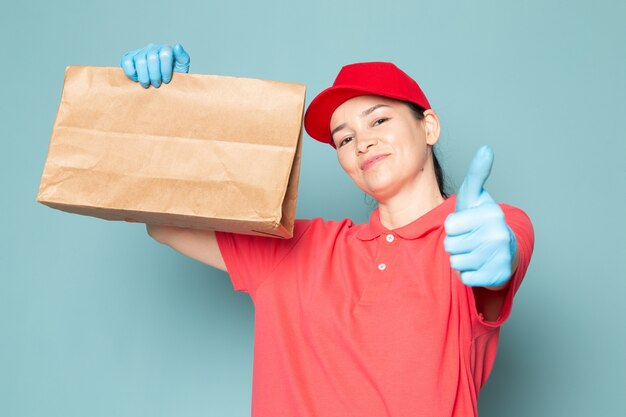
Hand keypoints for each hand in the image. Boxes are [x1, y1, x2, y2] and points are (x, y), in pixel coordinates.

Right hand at [120, 43, 189, 87]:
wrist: (162, 84)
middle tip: (156, 84)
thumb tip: (177, 46)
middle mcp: (152, 48)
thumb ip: (182, 57)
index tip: (166, 80)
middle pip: (152, 58)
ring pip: (140, 61)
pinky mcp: (129, 57)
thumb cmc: (173, 75)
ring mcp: (140, 52)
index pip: (165, 54)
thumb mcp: (182, 67)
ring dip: (144, 76)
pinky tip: (136, 78)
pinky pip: (126, 61)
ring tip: (147, 84)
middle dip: (154, 75)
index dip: (165, 70)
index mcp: (166, 49)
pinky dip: (130, 71)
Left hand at [443, 145, 516, 287]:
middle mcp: (498, 235)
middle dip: (456, 243)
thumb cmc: (481, 220)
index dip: (453, 226)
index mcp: (491, 214)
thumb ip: (477, 173)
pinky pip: (464, 278)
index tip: (466, 224)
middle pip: (450, 245)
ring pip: (456, 262)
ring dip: (461, 259)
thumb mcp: (476, 196)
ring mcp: (500, 257)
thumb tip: (486, 149)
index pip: (449, 226)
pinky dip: (468, 274)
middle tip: (470, 239)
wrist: (503, 250)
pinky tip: (479, 265)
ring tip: (474, 251)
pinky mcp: (497, 277)